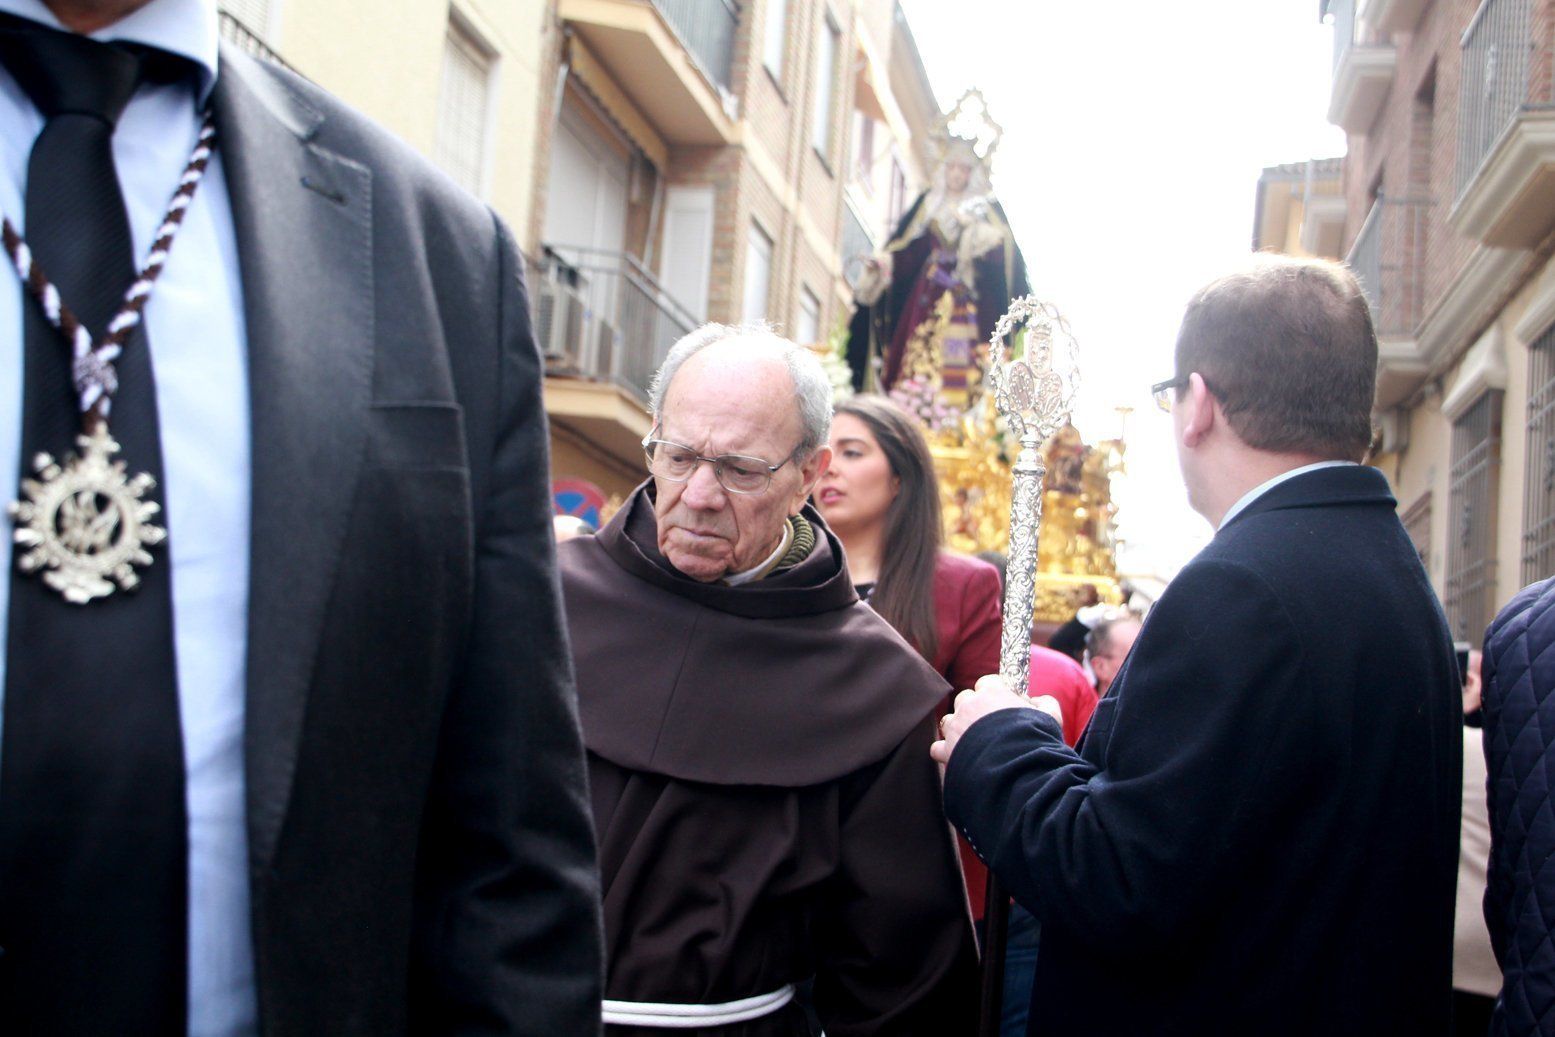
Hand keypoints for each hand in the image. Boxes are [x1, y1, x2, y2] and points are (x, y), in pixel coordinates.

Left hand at [930, 675, 1058, 764]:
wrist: (1018, 770)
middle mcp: (970, 706)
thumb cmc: (1035, 740)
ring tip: (973, 741)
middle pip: (965, 698)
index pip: (988, 682)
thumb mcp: (1050, 717)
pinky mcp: (948, 750)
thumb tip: (1038, 701)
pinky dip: (946, 752)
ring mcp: (956, 728)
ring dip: (958, 728)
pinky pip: (939, 747)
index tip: (1004, 704)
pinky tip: (959, 758)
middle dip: (974, 708)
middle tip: (989, 724)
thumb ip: (1044, 703)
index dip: (996, 692)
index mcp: (993, 693)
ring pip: (949, 720)